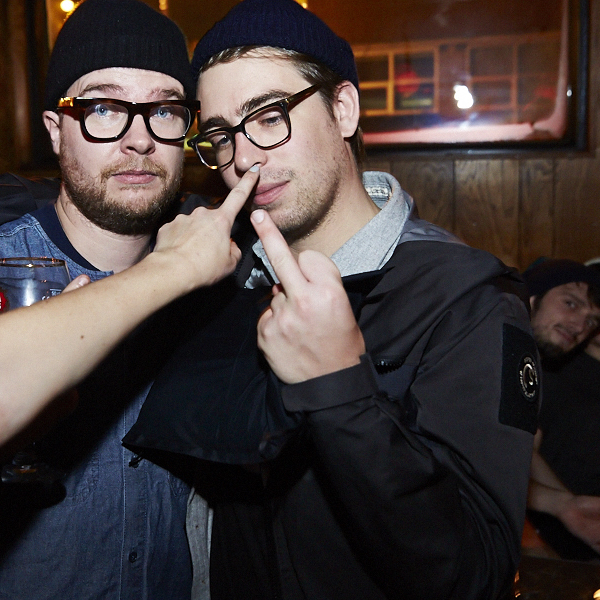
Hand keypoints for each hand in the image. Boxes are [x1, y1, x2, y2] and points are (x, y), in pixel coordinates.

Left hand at [149, 165, 259, 289]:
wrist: (172, 270)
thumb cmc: (203, 267)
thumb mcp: (230, 264)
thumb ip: (234, 251)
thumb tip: (229, 246)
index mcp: (221, 220)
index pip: (238, 196)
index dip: (248, 182)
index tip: (253, 170)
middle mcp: (202, 214)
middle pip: (213, 221)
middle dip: (213, 233)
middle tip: (210, 253)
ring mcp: (183, 218)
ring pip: (194, 227)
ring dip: (196, 238)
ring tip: (194, 256)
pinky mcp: (169, 226)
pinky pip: (178, 233)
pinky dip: (181, 242)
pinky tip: (180, 255)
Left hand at [249, 208, 364, 383]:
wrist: (331, 383)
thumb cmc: (342, 342)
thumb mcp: (342, 306)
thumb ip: (318, 284)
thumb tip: (293, 272)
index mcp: (327, 291)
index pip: (307, 257)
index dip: (309, 265)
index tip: (306, 263)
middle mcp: (302, 300)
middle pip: (281, 259)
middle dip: (268, 234)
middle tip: (257, 216)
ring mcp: (281, 317)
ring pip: (274, 295)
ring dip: (282, 304)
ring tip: (300, 328)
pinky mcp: (266, 333)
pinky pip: (265, 316)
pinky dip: (274, 323)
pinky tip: (289, 338)